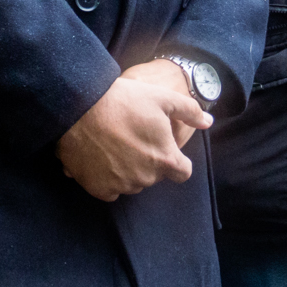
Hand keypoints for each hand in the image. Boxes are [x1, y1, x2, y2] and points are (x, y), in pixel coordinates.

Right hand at [56, 75, 209, 201]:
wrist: (78, 108)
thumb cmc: (123, 101)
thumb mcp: (161, 97)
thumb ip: (189, 111)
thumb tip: (208, 122)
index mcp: (165, 159)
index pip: (183, 172)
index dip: (176, 160)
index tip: (164, 147)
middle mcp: (146, 178)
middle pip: (155, 175)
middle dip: (149, 160)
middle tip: (133, 136)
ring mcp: (121, 186)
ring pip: (132, 182)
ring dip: (128, 169)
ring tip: (114, 144)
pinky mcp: (99, 189)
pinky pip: (110, 189)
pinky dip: (107, 177)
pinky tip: (100, 156)